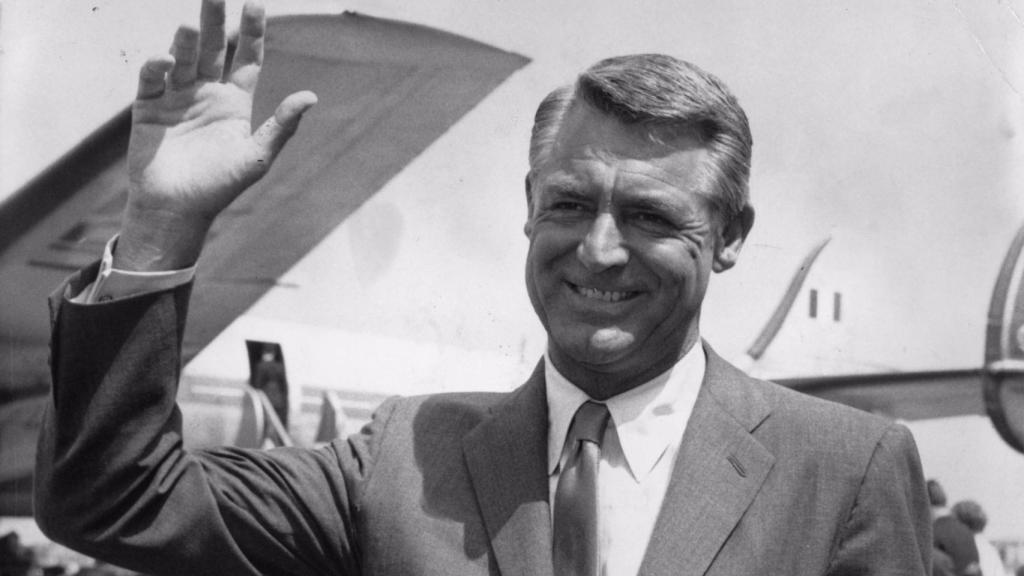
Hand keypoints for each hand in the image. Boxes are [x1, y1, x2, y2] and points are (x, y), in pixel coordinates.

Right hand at [116, 0, 316, 270]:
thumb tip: (312, 97)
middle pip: (213, 49)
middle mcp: (206, 93)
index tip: (255, 4)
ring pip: (183, 59)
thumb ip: (282, 126)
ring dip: (185, 42)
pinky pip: (152, 80)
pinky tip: (165, 61)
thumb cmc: (220, 187)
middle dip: (215, 22)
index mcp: (234, 102)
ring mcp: (176, 97)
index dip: (251, 32)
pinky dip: (156, 67)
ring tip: (189, 26)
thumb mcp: (257, 157)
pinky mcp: (148, 107)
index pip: (245, 58)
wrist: (177, 210)